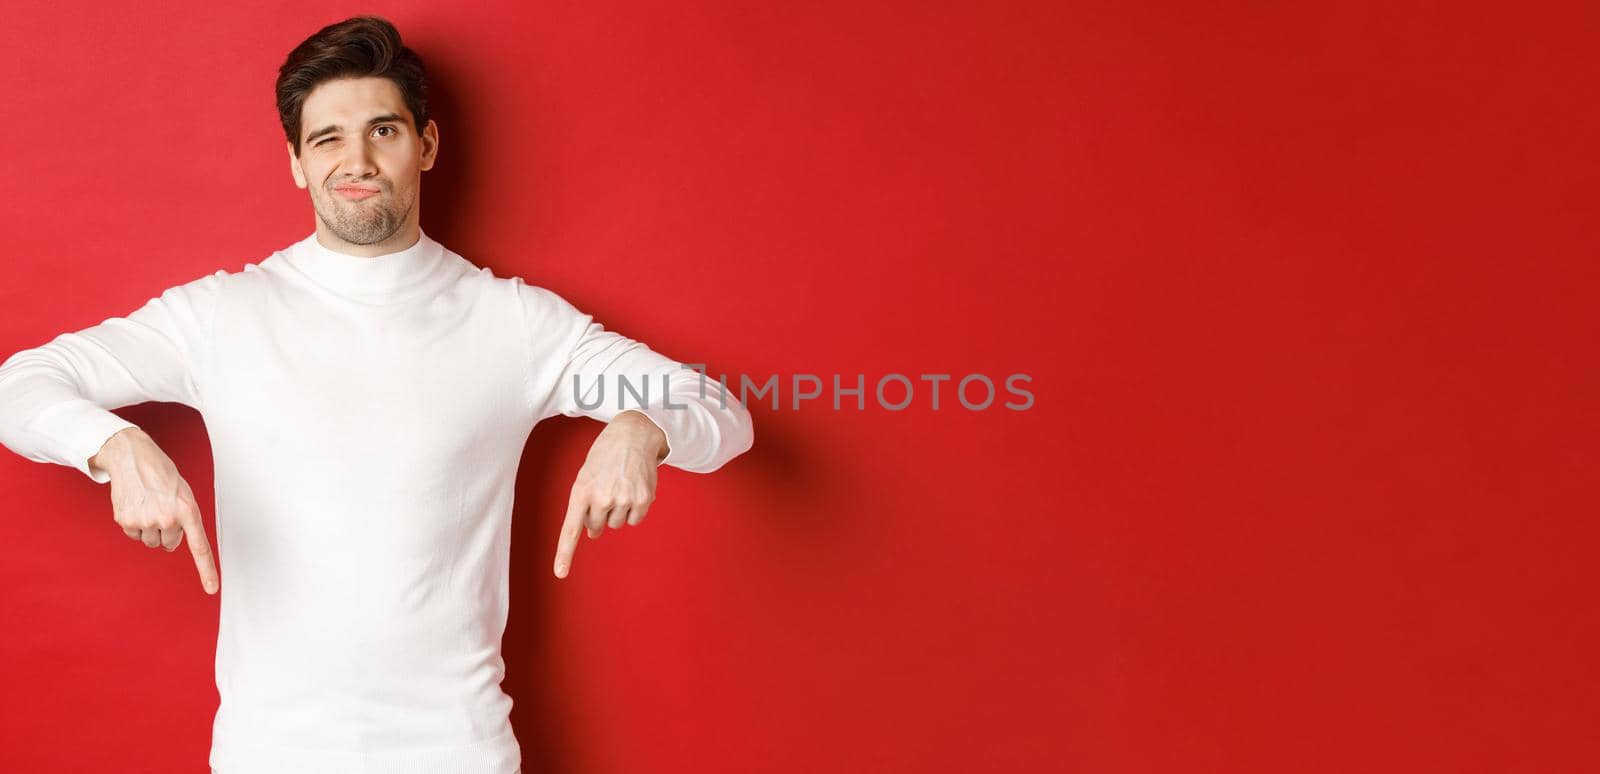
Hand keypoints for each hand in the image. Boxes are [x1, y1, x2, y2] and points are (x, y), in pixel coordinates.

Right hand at [90, 427, 218, 594]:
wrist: (132, 457)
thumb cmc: (162, 475)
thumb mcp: (184, 493)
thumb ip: (185, 518)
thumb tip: (172, 543)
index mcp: (188, 511)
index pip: (200, 547)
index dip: (207, 570)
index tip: (211, 589)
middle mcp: (168, 519)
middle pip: (169, 544)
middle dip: (167, 531)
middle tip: (162, 508)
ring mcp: (146, 521)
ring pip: (150, 541)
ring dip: (150, 528)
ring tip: (148, 504)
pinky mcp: (126, 521)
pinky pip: (133, 534)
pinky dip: (134, 523)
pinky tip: (135, 504)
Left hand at [553, 410, 667, 578]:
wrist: (633, 434)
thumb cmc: (605, 456)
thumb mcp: (586, 476)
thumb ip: (584, 505)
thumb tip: (593, 534)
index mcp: (581, 491)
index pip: (571, 528)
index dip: (564, 553)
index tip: (560, 573)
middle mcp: (601, 498)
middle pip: (596, 527)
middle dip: (598, 516)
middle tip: (604, 492)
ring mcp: (623, 499)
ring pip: (616, 524)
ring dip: (617, 511)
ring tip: (619, 485)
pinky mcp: (643, 499)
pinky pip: (634, 520)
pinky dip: (633, 510)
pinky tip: (633, 489)